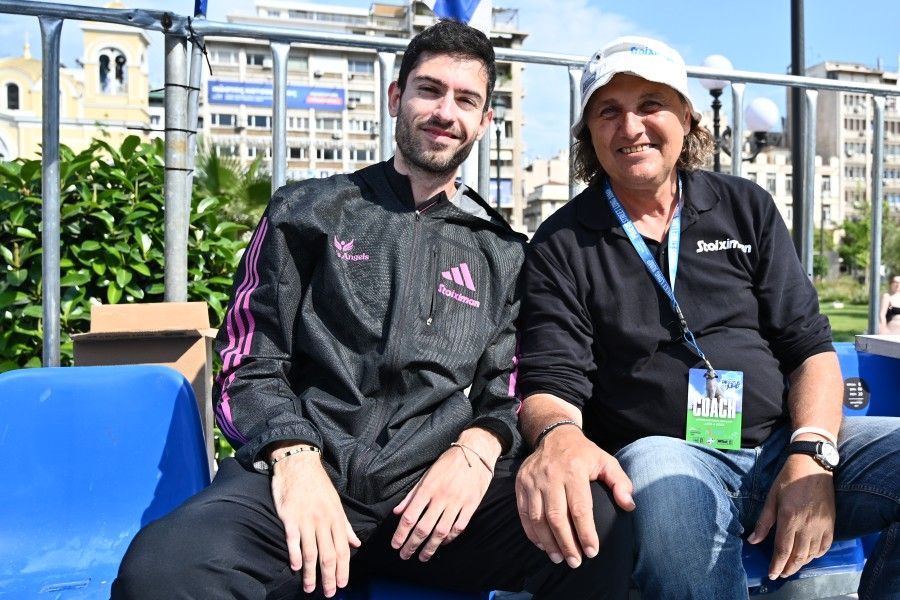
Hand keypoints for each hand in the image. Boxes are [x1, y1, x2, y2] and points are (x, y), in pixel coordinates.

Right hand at [270, 448, 360, 597]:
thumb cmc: (318, 484)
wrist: (298, 463)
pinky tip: (295, 567)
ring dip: (311, 573)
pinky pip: (293, 540)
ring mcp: (306, 519)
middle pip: (329, 555)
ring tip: (310, 588)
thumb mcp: (336, 503)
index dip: (344, 569)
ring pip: (311, 552)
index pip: (343, 549)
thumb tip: (356, 544)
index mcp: (336, 518)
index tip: (343, 585)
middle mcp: (323, 521)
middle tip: (329, 593)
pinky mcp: (290, 517)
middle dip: (330, 577)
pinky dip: (294, 555)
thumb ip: (345, 526)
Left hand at [391, 434, 496, 561]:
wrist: (475, 452)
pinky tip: (443, 543)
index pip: (410, 516)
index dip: (401, 533)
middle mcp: (441, 497)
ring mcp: (457, 502)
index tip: (395, 545)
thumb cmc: (448, 462)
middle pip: (423, 528)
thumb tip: (397, 512)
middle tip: (405, 555)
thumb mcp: (426, 474)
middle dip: (412, 545)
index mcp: (428, 488)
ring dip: (430, 547)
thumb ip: (411, 495)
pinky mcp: (471, 505)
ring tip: (422, 557)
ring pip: (441, 532)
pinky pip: (459, 527)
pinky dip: (449, 538)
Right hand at [515, 427, 634, 568]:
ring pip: (537, 518)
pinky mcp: (521, 484)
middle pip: (556, 517)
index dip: (586, 533)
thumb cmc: (584, 454)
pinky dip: (532, 532)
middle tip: (575, 562)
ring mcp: (532, 480)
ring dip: (548, 542)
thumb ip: (620, 483)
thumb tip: (628, 506)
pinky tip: (542, 544)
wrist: (555, 435)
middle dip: (566, 543)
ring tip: (559, 558)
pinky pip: (524, 513)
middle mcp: (551, 475)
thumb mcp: (607, 461)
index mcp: (574, 470)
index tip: (592, 551)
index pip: (580, 508)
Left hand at [747, 454, 834, 579]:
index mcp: (789, 518)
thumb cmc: (788, 479)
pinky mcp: (831, 524)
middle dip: (788, 568)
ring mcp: (821, 526)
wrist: (813, 466)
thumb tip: (752, 540)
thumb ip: (763, 521)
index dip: (776, 565)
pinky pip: (825, 546)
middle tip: (780, 574)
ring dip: (801, 563)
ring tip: (791, 566)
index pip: (782, 550)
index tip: (771, 574)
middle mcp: (807, 525)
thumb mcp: (771, 497)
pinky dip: (816, 555)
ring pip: (811, 554)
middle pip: (798, 556)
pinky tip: (809, 555)